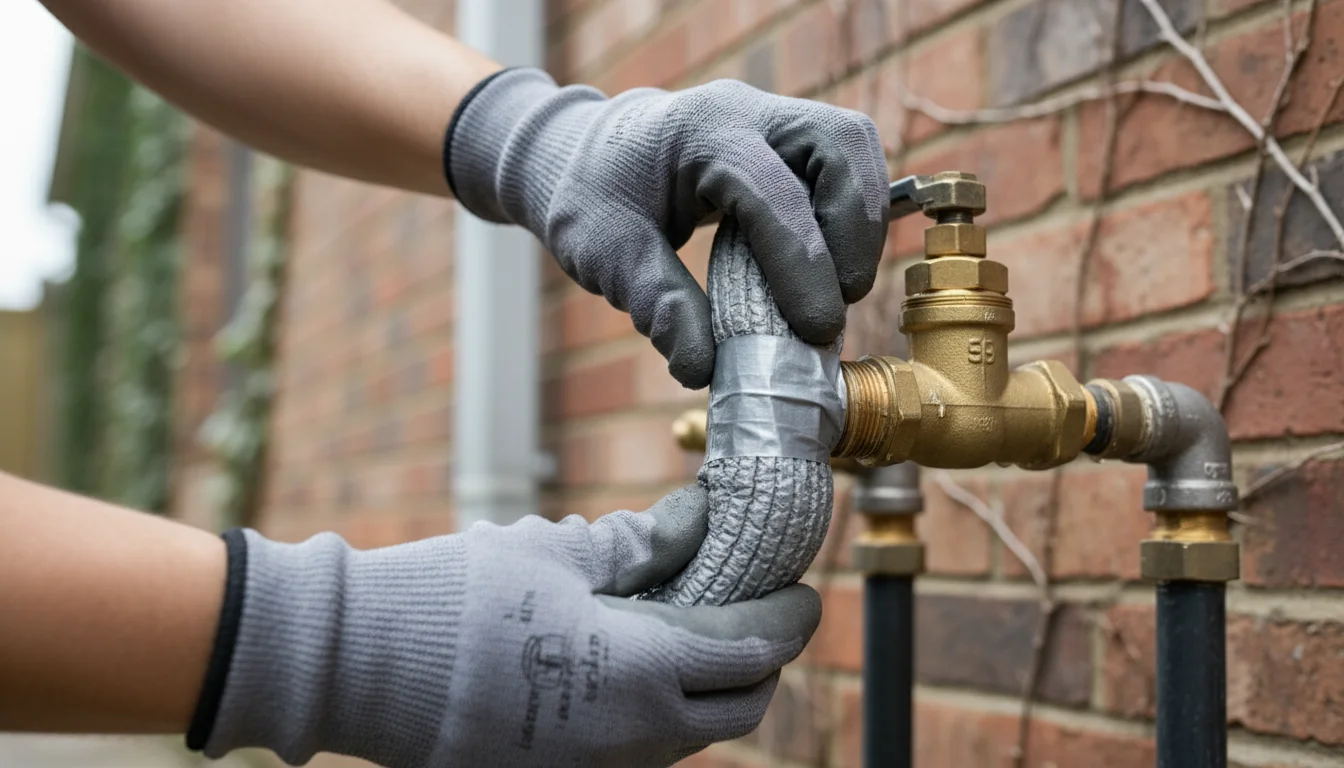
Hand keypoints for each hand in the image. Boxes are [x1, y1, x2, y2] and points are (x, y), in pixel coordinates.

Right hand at [195, 486, 821, 767]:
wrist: (359, 664)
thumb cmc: (459, 597)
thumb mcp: (557, 553)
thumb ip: (640, 544)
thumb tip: (698, 518)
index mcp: (643, 672)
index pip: (752, 652)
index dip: (788, 620)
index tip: (801, 594)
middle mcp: (633, 737)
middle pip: (739, 711)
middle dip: (762, 664)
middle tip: (755, 616)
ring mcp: (595, 767)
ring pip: (690, 739)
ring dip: (711, 692)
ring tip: (694, 634)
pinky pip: (638, 751)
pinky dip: (659, 713)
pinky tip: (635, 666)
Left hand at [446, 68, 889, 387]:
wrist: (586, 156)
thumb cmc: (595, 199)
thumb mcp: (606, 255)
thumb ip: (657, 305)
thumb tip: (705, 368)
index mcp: (700, 133)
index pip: (772, 192)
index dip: (803, 264)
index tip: (816, 330)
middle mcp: (747, 112)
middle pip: (839, 144)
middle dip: (853, 229)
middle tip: (839, 302)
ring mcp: (774, 118)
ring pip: (854, 148)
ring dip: (861, 222)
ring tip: (840, 288)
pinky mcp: (790, 138)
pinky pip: (844, 165)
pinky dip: (850, 216)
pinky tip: (828, 268)